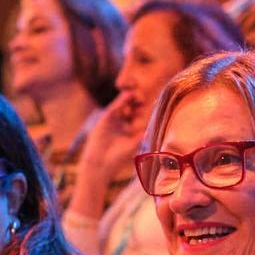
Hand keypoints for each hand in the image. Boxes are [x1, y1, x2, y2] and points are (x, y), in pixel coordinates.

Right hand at [70, 93, 146, 212]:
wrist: (100, 164)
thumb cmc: (118, 159)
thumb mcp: (133, 145)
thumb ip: (141, 136)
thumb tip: (152, 128)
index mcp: (131, 130)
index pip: (140, 117)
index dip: (146, 109)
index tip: (154, 102)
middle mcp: (123, 124)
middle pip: (132, 109)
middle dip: (138, 102)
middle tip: (146, 94)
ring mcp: (114, 121)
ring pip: (123, 107)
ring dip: (130, 98)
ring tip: (138, 91)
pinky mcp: (105, 120)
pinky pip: (114, 108)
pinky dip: (120, 101)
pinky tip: (127, 95)